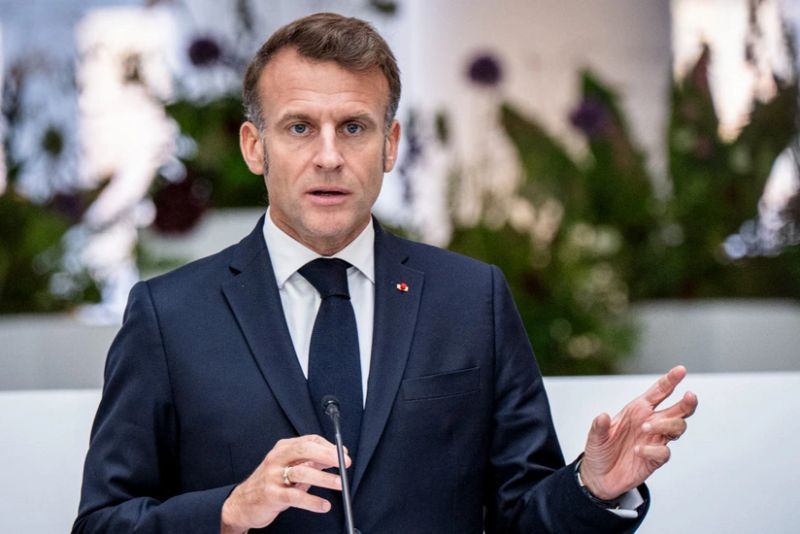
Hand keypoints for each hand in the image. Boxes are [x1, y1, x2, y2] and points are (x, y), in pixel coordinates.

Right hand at [220, 434, 349, 532]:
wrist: (242, 503)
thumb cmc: (270, 484)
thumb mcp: (290, 468)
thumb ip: (312, 462)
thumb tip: (337, 457)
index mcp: (283, 449)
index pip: (309, 440)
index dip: (328, 446)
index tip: (343, 454)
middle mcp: (277, 458)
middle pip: (304, 450)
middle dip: (327, 455)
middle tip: (344, 463)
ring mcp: (273, 476)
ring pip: (301, 472)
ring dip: (324, 478)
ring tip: (340, 484)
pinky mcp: (271, 495)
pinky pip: (295, 497)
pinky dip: (312, 501)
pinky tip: (324, 505)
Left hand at [579, 365, 697, 500]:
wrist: (599, 477)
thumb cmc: (600, 450)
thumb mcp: (595, 437)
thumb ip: (599, 426)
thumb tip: (603, 416)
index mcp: (637, 410)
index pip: (659, 392)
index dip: (670, 381)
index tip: (681, 370)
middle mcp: (650, 422)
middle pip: (678, 410)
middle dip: (687, 402)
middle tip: (689, 396)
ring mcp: (655, 440)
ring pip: (677, 428)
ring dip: (665, 425)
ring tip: (644, 428)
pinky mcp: (655, 459)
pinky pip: (664, 451)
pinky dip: (653, 449)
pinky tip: (639, 450)